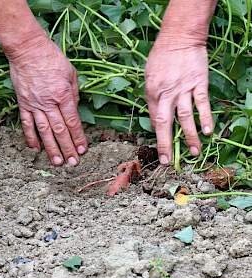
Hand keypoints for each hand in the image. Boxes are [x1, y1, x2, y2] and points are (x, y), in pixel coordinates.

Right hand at [7, 35, 86, 165]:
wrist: (28, 49)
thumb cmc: (52, 58)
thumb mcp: (71, 74)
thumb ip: (74, 95)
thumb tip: (75, 112)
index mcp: (63, 95)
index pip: (73, 122)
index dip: (79, 138)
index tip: (83, 150)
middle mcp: (49, 103)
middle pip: (60, 130)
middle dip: (68, 148)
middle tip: (73, 163)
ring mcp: (34, 104)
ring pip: (44, 131)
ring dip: (51, 148)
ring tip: (57, 162)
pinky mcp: (23, 104)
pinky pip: (27, 124)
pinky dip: (30, 137)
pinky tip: (35, 149)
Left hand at [145, 40, 212, 164]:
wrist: (179, 37)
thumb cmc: (160, 56)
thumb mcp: (148, 77)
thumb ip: (151, 98)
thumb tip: (155, 118)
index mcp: (152, 93)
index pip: (153, 119)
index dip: (157, 135)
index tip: (161, 147)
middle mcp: (166, 94)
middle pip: (166, 123)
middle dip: (166, 144)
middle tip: (168, 161)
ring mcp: (183, 89)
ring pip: (186, 117)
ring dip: (189, 136)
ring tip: (194, 152)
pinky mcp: (199, 84)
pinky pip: (202, 104)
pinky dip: (205, 118)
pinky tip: (208, 131)